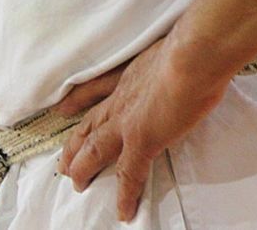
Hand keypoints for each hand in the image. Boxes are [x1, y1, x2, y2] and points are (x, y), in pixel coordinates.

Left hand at [57, 37, 227, 222]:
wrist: (193, 55)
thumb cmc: (191, 46)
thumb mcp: (171, 48)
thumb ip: (171, 59)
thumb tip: (186, 62)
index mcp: (130, 76)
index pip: (97, 89)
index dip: (79, 101)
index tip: (64, 108)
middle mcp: (122, 98)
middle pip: (89, 125)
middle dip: (74, 144)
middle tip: (63, 162)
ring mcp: (128, 121)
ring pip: (95, 150)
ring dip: (84, 168)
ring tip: (77, 185)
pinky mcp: (141, 140)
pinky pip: (129, 174)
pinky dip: (125, 194)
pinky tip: (123, 210)